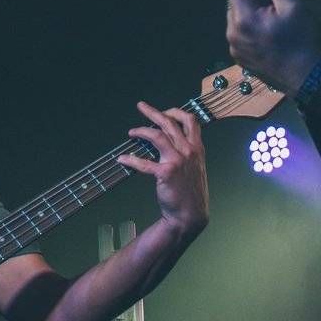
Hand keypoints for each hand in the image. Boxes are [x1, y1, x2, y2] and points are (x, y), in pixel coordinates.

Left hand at [117, 101, 208, 237]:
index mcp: (197, 148)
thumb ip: (188, 153)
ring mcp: (177, 160)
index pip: (190, 120)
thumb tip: (173, 142)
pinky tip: (122, 159)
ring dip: (141, 131)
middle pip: (169, 122)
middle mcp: (189, 151)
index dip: (175, 112)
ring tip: (131, 132)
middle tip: (141, 106)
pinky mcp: (165, 172)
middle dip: (153, 112)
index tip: (164, 111)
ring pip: (156, 136)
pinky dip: (130, 159)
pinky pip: (143, 163)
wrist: (191, 214)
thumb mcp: (197, 168)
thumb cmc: (192, 193)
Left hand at [225, 0, 320, 95]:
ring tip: (275, 24)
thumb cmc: (301, 40)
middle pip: (234, 4)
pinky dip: (252, 32)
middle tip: (275, 6)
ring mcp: (234, 50)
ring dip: (251, 16)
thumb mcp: (293, 6)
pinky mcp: (241, 61)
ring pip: (237, 21)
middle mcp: (232, 34)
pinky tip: (271, 38)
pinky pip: (241, 37)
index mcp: (242, 18)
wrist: (308, 79)